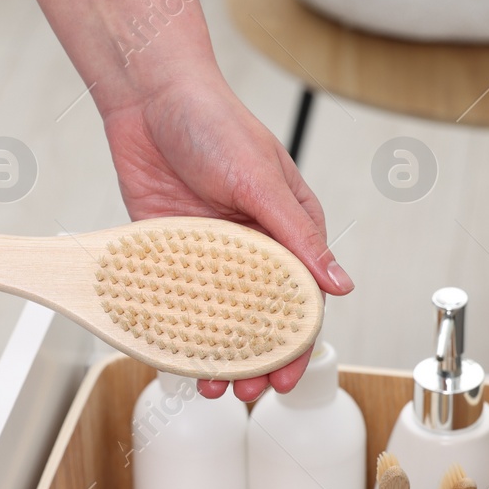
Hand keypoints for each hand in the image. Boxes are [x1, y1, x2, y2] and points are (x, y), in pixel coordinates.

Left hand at [101, 71, 352, 400]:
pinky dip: (178, 330)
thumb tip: (340, 286)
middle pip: (260, 317)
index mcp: (289, 228)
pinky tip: (175, 356)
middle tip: (246, 393)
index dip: (296, 342)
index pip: (301, 298)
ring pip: (219, 316)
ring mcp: (211, 251)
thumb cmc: (213, 121)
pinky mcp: (171, 250)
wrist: (147, 96)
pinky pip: (178, 300)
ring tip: (210, 384)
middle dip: (257, 360)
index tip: (286, 377)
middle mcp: (253, 245)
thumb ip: (298, 235)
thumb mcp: (260, 178)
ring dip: (218, 353)